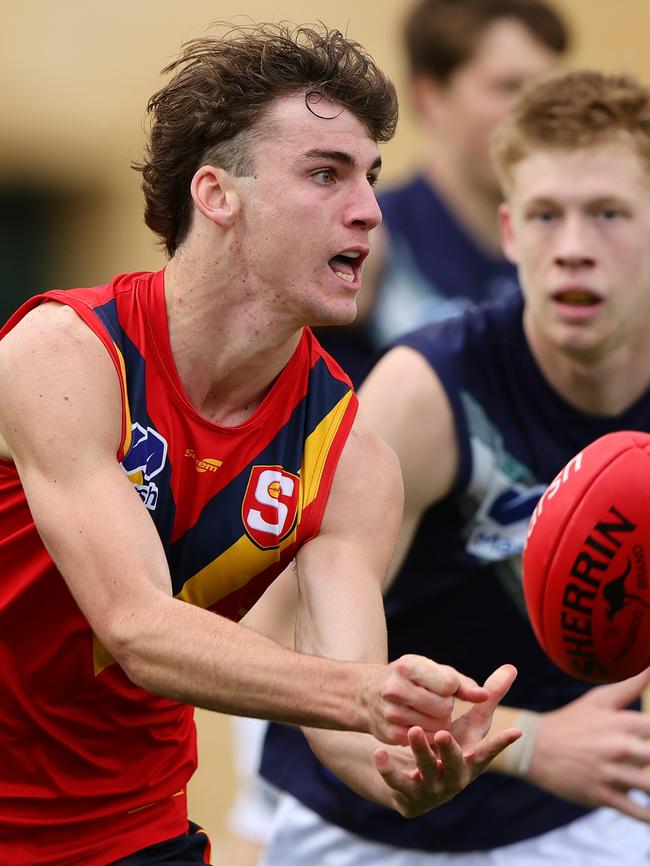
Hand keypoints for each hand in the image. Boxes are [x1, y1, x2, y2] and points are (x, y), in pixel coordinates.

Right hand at [363, 653, 493, 745]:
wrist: (369, 696)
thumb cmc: (412, 681)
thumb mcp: (434, 673)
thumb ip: (463, 684)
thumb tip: (484, 696)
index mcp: (408, 666)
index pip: (448, 685)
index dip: (454, 689)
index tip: (446, 687)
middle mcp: (396, 688)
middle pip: (444, 708)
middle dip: (447, 707)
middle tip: (436, 703)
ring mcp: (391, 713)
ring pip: (437, 727)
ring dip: (440, 723)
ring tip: (428, 714)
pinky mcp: (391, 734)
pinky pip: (427, 740)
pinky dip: (430, 735)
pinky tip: (420, 726)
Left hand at [373, 664, 519, 815]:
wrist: (415, 777)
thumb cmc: (450, 743)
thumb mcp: (468, 722)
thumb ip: (488, 697)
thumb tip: (512, 667)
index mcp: (471, 759)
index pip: (488, 751)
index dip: (501, 743)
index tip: (515, 732)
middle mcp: (454, 776)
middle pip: (455, 766)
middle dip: (450, 751)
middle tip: (443, 733)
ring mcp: (432, 787)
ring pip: (426, 771)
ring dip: (421, 752)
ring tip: (414, 730)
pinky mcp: (408, 792)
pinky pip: (397, 782)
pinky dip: (389, 769)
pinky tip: (379, 752)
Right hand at [527, 667, 649, 821]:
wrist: (536, 747)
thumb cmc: (573, 721)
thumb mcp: (599, 699)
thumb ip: (632, 685)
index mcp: (623, 722)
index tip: (649, 738)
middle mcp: (620, 747)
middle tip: (647, 757)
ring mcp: (612, 774)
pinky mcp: (604, 796)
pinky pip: (637, 812)